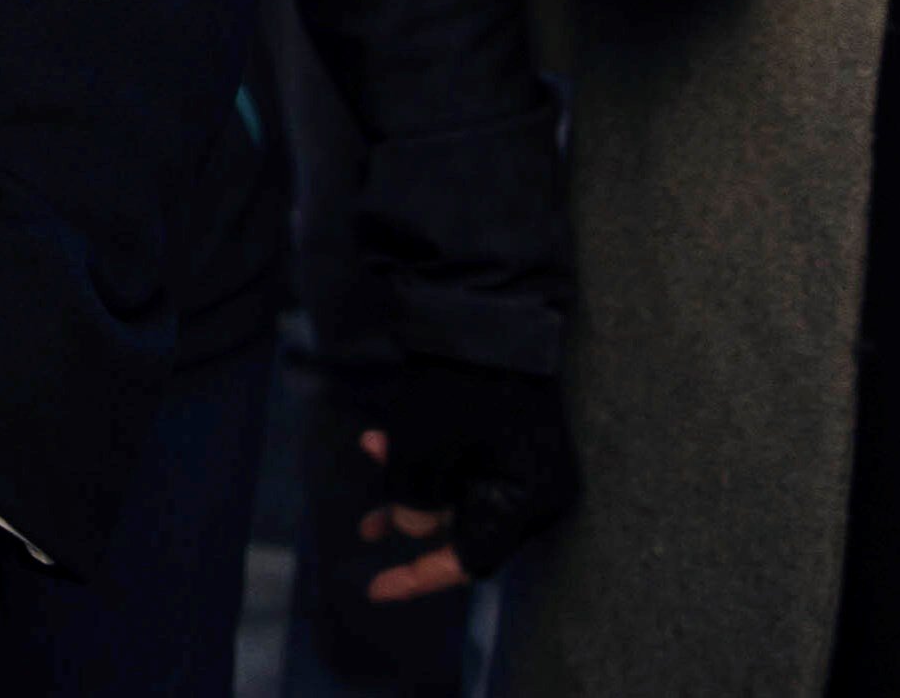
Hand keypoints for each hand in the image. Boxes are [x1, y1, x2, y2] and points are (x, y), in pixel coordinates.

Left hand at [355, 359, 576, 603]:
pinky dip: (425, 455)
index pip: (471, 560)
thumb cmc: (461, 385)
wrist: (491, 309)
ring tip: (370, 461)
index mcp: (526, 501)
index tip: (373, 590)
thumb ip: (413, 497)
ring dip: (410, 483)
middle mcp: (533, 490)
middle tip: (365, 527)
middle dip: (411, 521)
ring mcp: (523, 460)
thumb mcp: (424, 447)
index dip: (418, 577)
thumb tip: (409, 526)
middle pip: (465, 527)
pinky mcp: (510, 434)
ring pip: (458, 492)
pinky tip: (381, 436)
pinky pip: (464, 461)